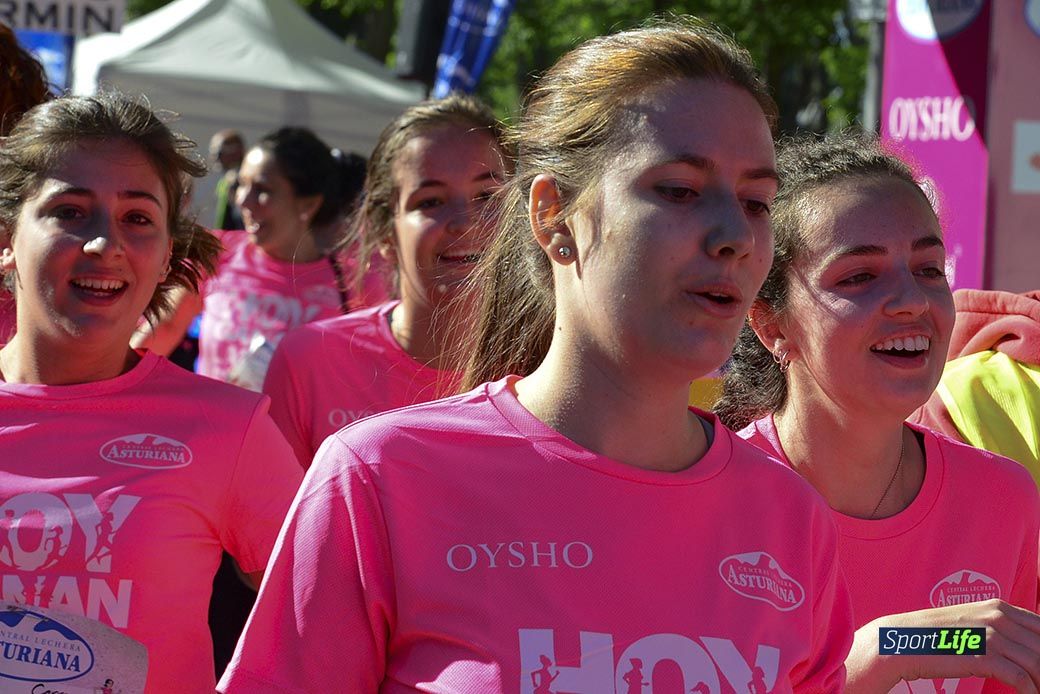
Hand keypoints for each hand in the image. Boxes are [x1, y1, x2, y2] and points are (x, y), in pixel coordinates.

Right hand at [846, 599, 1039, 692]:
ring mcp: (992, 635)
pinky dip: (1028, 690)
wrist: (901, 640)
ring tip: (1037, 689)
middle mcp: (998, 616)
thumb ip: (995, 627)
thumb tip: (1019, 646)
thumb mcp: (969, 622)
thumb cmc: (932, 635)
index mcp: (997, 606)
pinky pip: (1020, 678)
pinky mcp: (984, 656)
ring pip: (1037, 662)